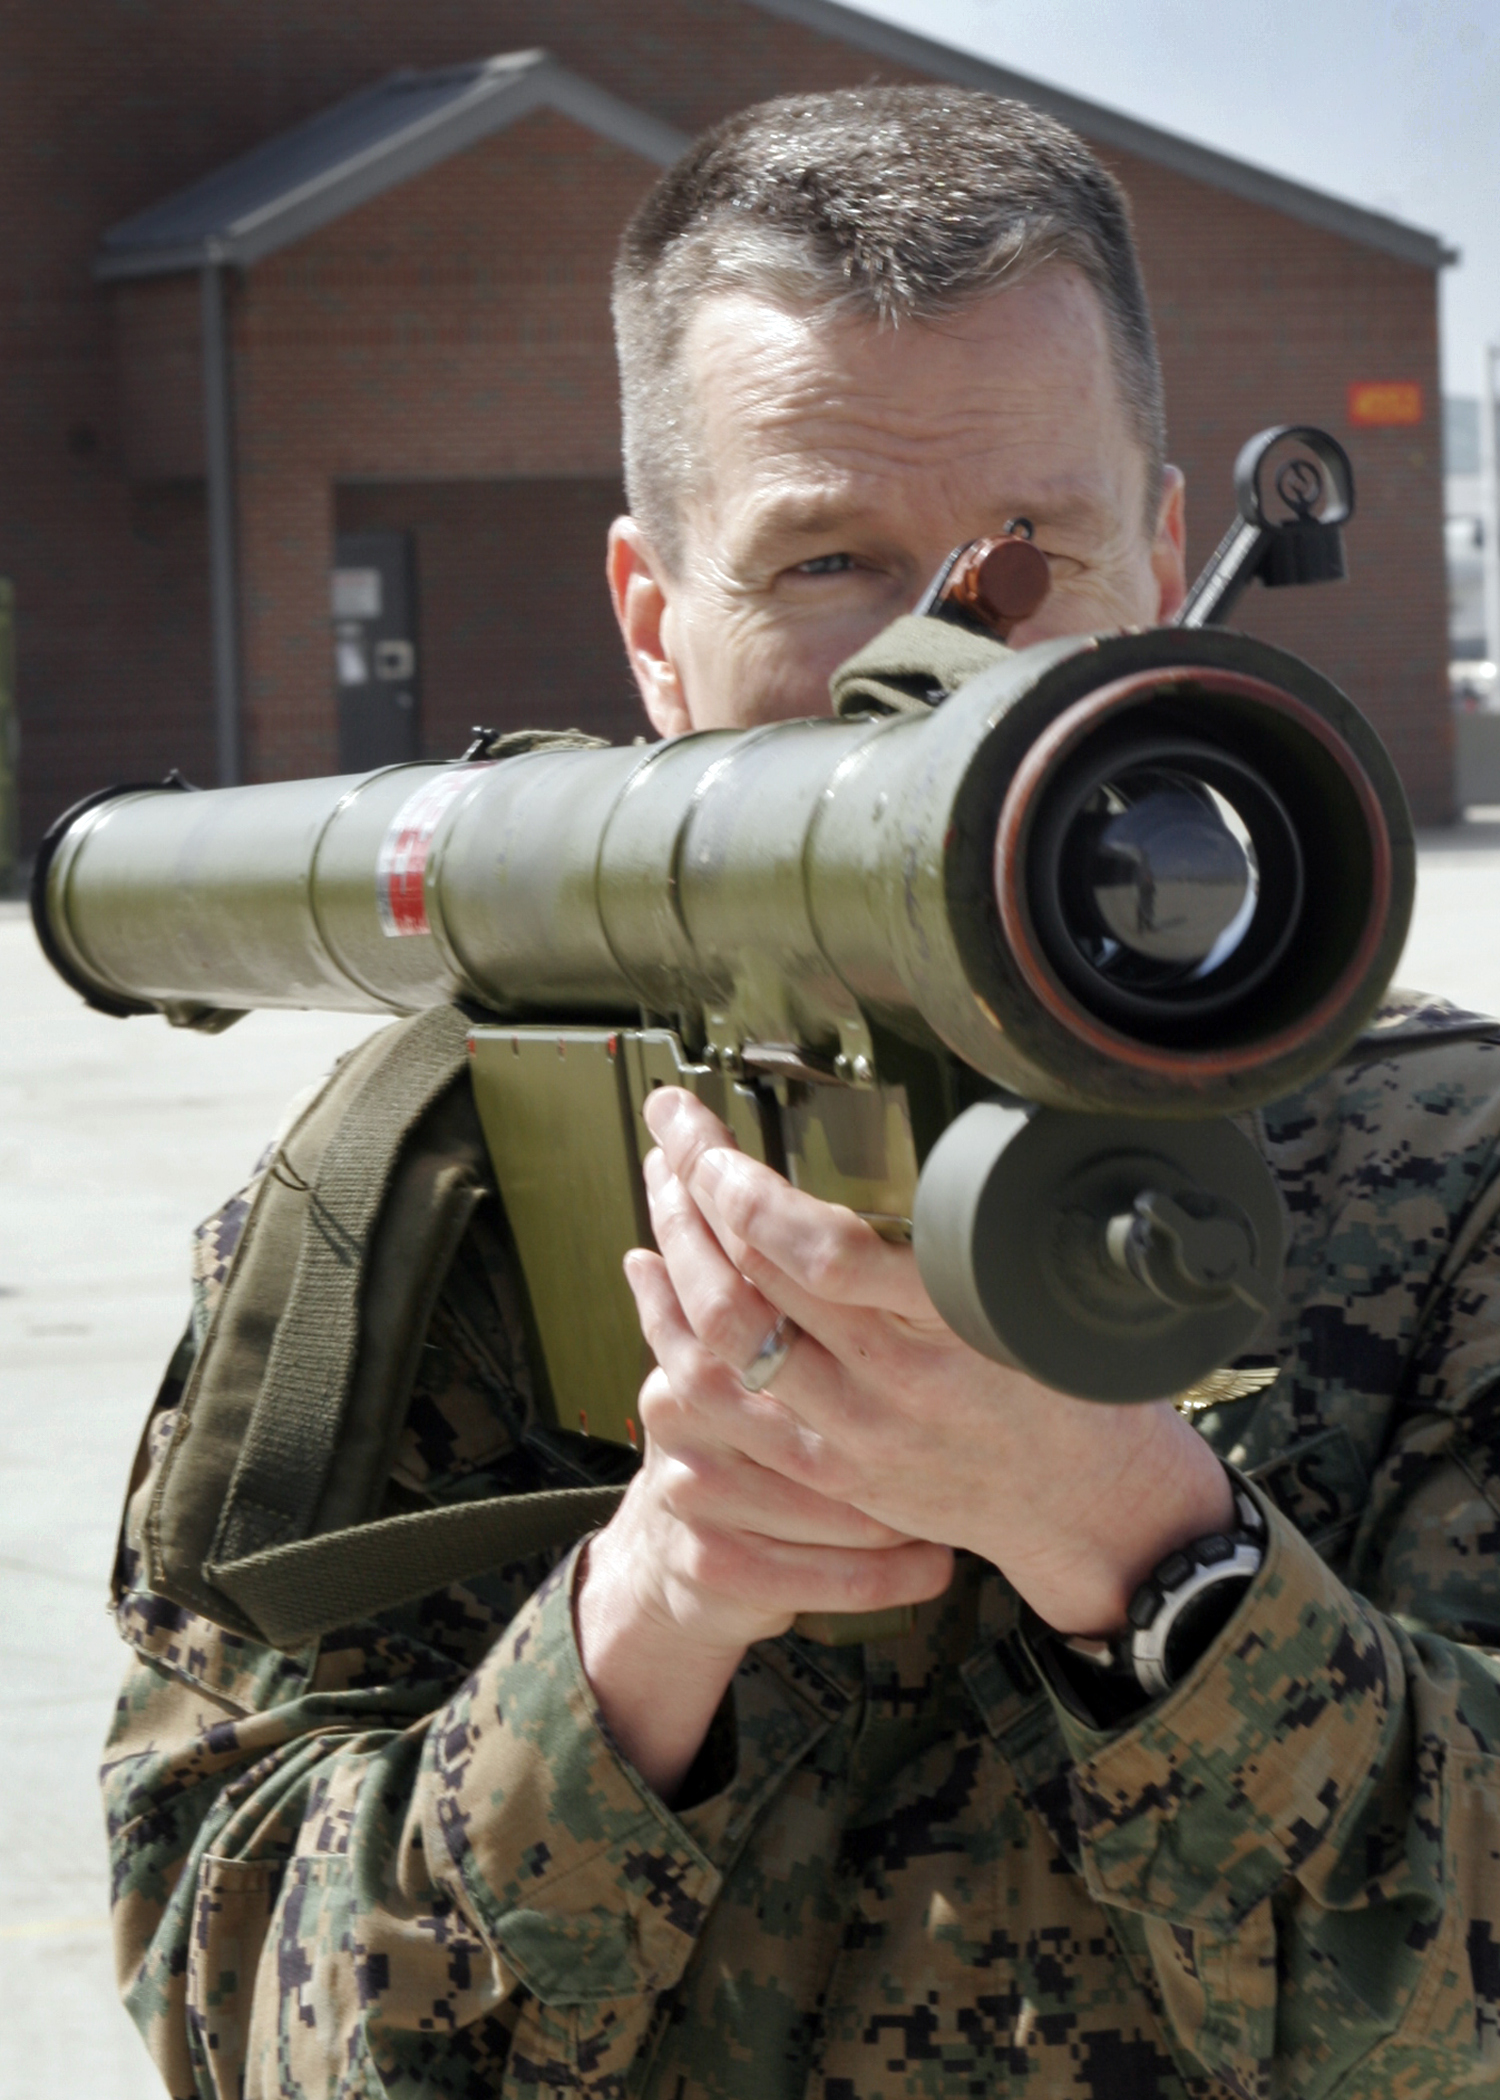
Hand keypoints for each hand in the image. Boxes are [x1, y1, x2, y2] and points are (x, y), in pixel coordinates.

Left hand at [629, 1088, 1232, 1635]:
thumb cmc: (1071, 1377)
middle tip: (671, 1130)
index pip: (822, 1253)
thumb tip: (907, 1137)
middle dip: (691, 1196)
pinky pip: (721, 1406)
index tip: (715, 1134)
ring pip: (720, 1347)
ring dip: (675, 1257)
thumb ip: (965, 1237)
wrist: (1086, 1503)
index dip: (747, 1190)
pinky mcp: (827, 1470)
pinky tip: (651, 1280)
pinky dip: (671, 1333)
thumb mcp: (1040, 1291)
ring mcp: (851, 1437)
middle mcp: (894, 1385)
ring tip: (659, 1188)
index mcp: (955, 1327)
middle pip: (750, 1289)